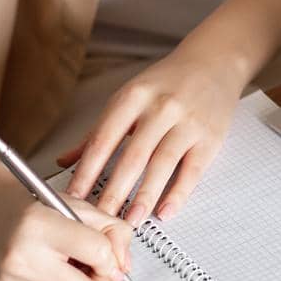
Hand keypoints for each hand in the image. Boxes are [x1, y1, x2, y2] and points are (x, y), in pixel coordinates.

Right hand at [0, 166, 134, 280]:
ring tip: (76, 264)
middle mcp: (20, 259)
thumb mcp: (73, 203)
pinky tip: (54, 269)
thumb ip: (109, 229)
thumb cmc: (27, 201)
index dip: (113, 255)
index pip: (96, 252)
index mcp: (38, 226)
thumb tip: (124, 265)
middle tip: (103, 267)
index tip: (112, 251)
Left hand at [56, 43, 247, 224]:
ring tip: (131, 220)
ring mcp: (187, 122)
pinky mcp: (210, 137)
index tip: (74, 197)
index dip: (86, 171)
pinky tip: (166, 210)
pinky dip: (179, 193)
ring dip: (144, 197)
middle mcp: (161, 108)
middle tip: (99, 219)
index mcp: (134, 97)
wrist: (214, 61)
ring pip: (162, 164)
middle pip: (132, 156)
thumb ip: (100, 130)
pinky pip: (193, 170)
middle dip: (113, 192)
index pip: (104, 139)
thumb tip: (65, 160)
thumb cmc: (169, 81)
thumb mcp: (130, 96)